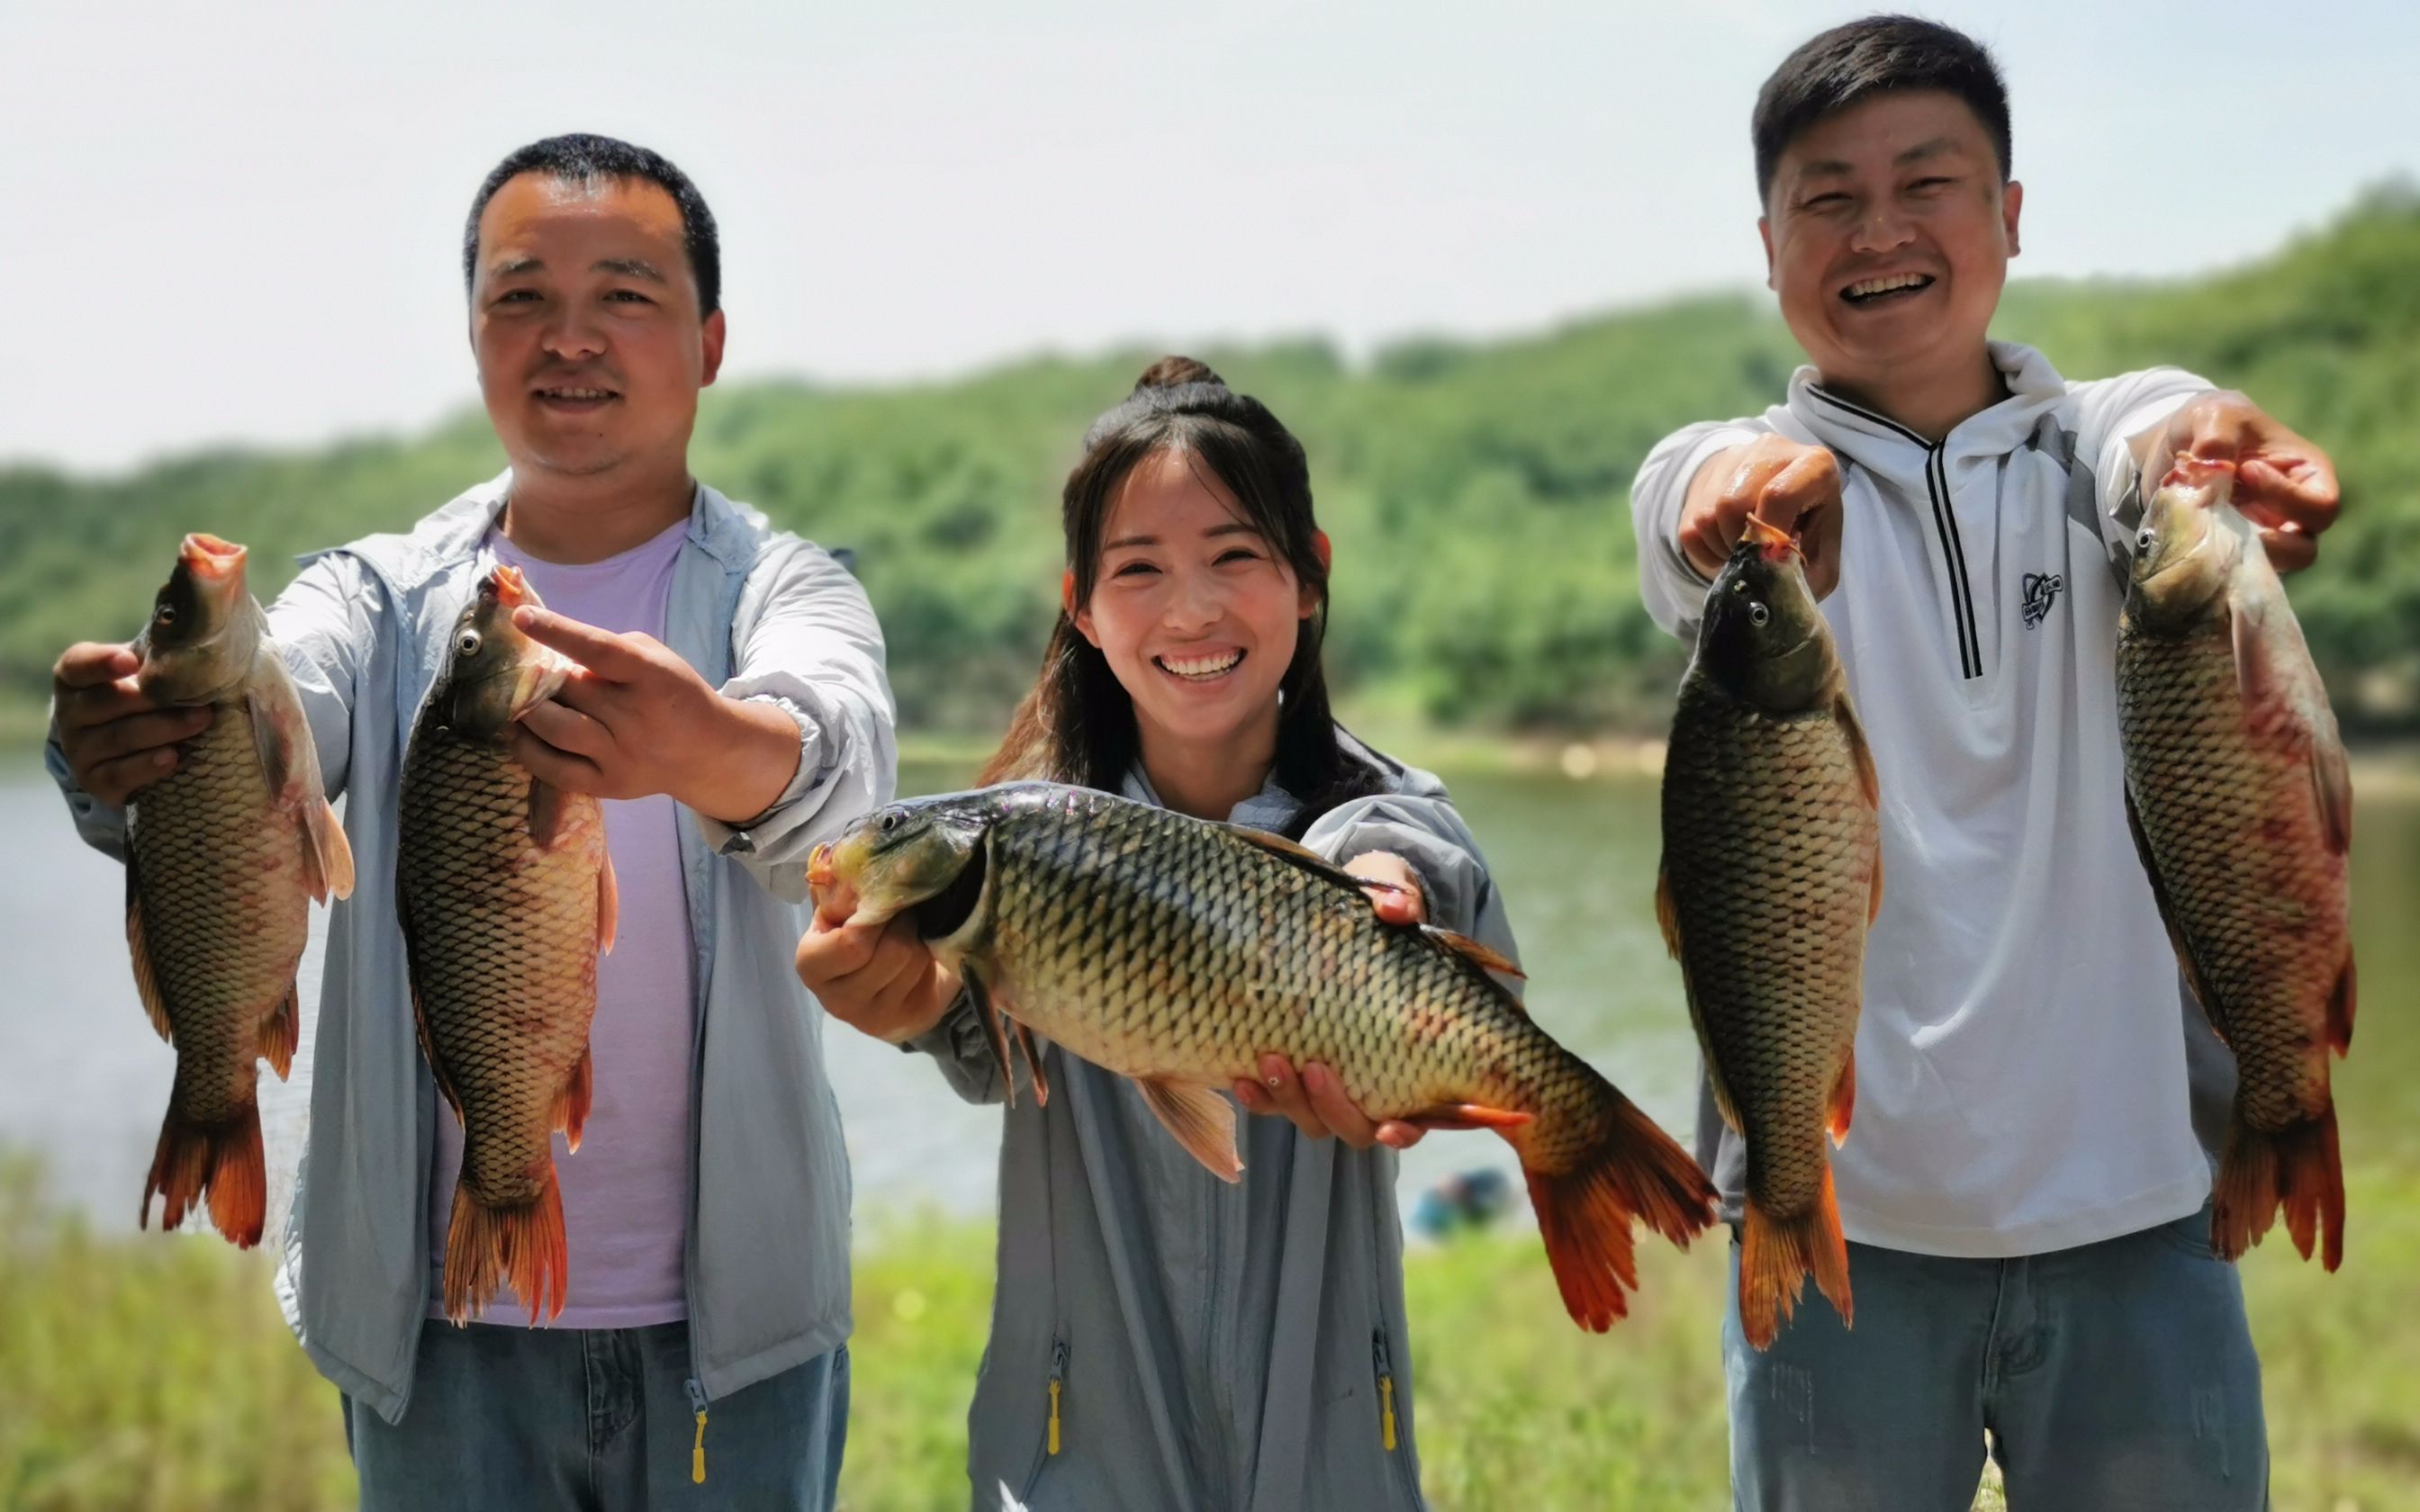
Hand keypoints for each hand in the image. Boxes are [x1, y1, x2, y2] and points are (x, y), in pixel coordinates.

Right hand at [51, 642, 213, 806]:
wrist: (124, 747)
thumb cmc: (141, 695)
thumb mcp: (143, 671)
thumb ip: (159, 654)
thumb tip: (201, 628)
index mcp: (74, 676)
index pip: (79, 664)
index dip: (103, 663)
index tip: (131, 660)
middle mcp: (70, 712)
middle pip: (107, 703)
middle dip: (154, 700)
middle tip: (199, 699)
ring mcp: (79, 748)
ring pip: (120, 738)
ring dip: (164, 730)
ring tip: (201, 721)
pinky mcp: (94, 779)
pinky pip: (120, 774)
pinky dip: (148, 766)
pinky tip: (172, 758)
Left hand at [508, 606, 800, 821]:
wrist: (707, 752)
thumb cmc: (673, 693)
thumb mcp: (656, 658)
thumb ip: (608, 651)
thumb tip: (547, 656)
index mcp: (653, 677)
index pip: (600, 651)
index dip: (558, 632)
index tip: (522, 617)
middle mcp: (638, 719)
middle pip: (569, 690)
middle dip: (539, 675)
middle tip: (526, 670)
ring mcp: (623, 757)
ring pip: (555, 728)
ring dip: (527, 709)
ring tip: (519, 700)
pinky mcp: (609, 785)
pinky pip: (554, 769)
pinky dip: (527, 748)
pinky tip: (519, 732)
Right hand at [794, 879, 960, 1042]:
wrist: (886, 981)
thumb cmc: (860, 938)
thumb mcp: (842, 912)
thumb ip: (839, 890)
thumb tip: (842, 857)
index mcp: (812, 965)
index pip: (851, 944)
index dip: (874, 917)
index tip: (880, 903)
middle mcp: (837, 1000)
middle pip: (891, 950)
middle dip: (902, 923)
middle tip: (902, 912)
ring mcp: (873, 1018)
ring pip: (913, 960)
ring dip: (918, 938)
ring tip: (911, 933)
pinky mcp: (909, 1021)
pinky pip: (931, 976)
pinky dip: (930, 956)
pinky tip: (921, 955)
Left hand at [1231, 851, 1431, 1148]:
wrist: (1333, 914)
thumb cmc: (1379, 910)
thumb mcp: (1391, 893)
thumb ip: (1399, 899)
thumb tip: (1396, 908)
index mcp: (1417, 1055)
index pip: (1423, 1114)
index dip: (1409, 1129)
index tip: (1391, 1125)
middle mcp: (1375, 1080)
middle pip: (1358, 1127)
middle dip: (1336, 1108)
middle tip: (1316, 1068)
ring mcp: (1331, 1080)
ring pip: (1314, 1120)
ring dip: (1291, 1101)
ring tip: (1269, 1060)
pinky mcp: (1293, 1070)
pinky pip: (1275, 1102)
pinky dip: (1260, 1098)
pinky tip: (1239, 1077)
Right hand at [1678, 434, 1844, 597]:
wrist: (1780, 498)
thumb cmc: (1809, 527)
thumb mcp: (1823, 552)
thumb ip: (1811, 573)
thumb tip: (1778, 580)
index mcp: (1814, 463)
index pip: (1778, 495)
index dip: (1770, 535)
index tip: (1772, 558)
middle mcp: (1772, 450)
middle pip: (1732, 504)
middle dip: (1740, 545)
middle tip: (1756, 559)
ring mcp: (1734, 458)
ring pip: (1706, 517)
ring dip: (1722, 548)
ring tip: (1743, 551)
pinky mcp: (1705, 477)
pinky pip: (1690, 528)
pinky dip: (1706, 551)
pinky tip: (1726, 547)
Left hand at [2141, 392, 2339, 571]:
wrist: (2174, 445)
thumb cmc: (2212, 422)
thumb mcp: (2215, 415)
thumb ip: (2218, 436)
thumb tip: (2216, 468)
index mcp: (2308, 475)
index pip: (2321, 507)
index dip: (2287, 497)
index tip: (2248, 471)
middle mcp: (2293, 513)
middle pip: (2304, 551)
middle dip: (2267, 542)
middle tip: (2227, 517)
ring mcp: (2263, 537)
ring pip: (2267, 569)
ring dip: (2236, 556)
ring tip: (2206, 530)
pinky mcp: (2232, 552)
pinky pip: (2230, 573)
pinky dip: (2210, 564)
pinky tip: (2189, 541)